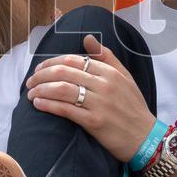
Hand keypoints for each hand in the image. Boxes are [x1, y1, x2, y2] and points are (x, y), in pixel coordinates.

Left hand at [25, 34, 155, 161]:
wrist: (146, 138)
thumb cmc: (133, 107)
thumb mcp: (125, 77)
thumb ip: (106, 57)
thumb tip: (87, 38)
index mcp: (110, 72)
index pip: (73, 59)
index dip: (52, 62)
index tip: (40, 69)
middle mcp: (104, 84)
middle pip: (63, 72)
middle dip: (41, 75)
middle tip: (30, 81)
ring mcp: (99, 103)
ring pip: (61, 89)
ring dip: (40, 89)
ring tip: (30, 93)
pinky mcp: (94, 122)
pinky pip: (65, 109)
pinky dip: (48, 105)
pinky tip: (38, 104)